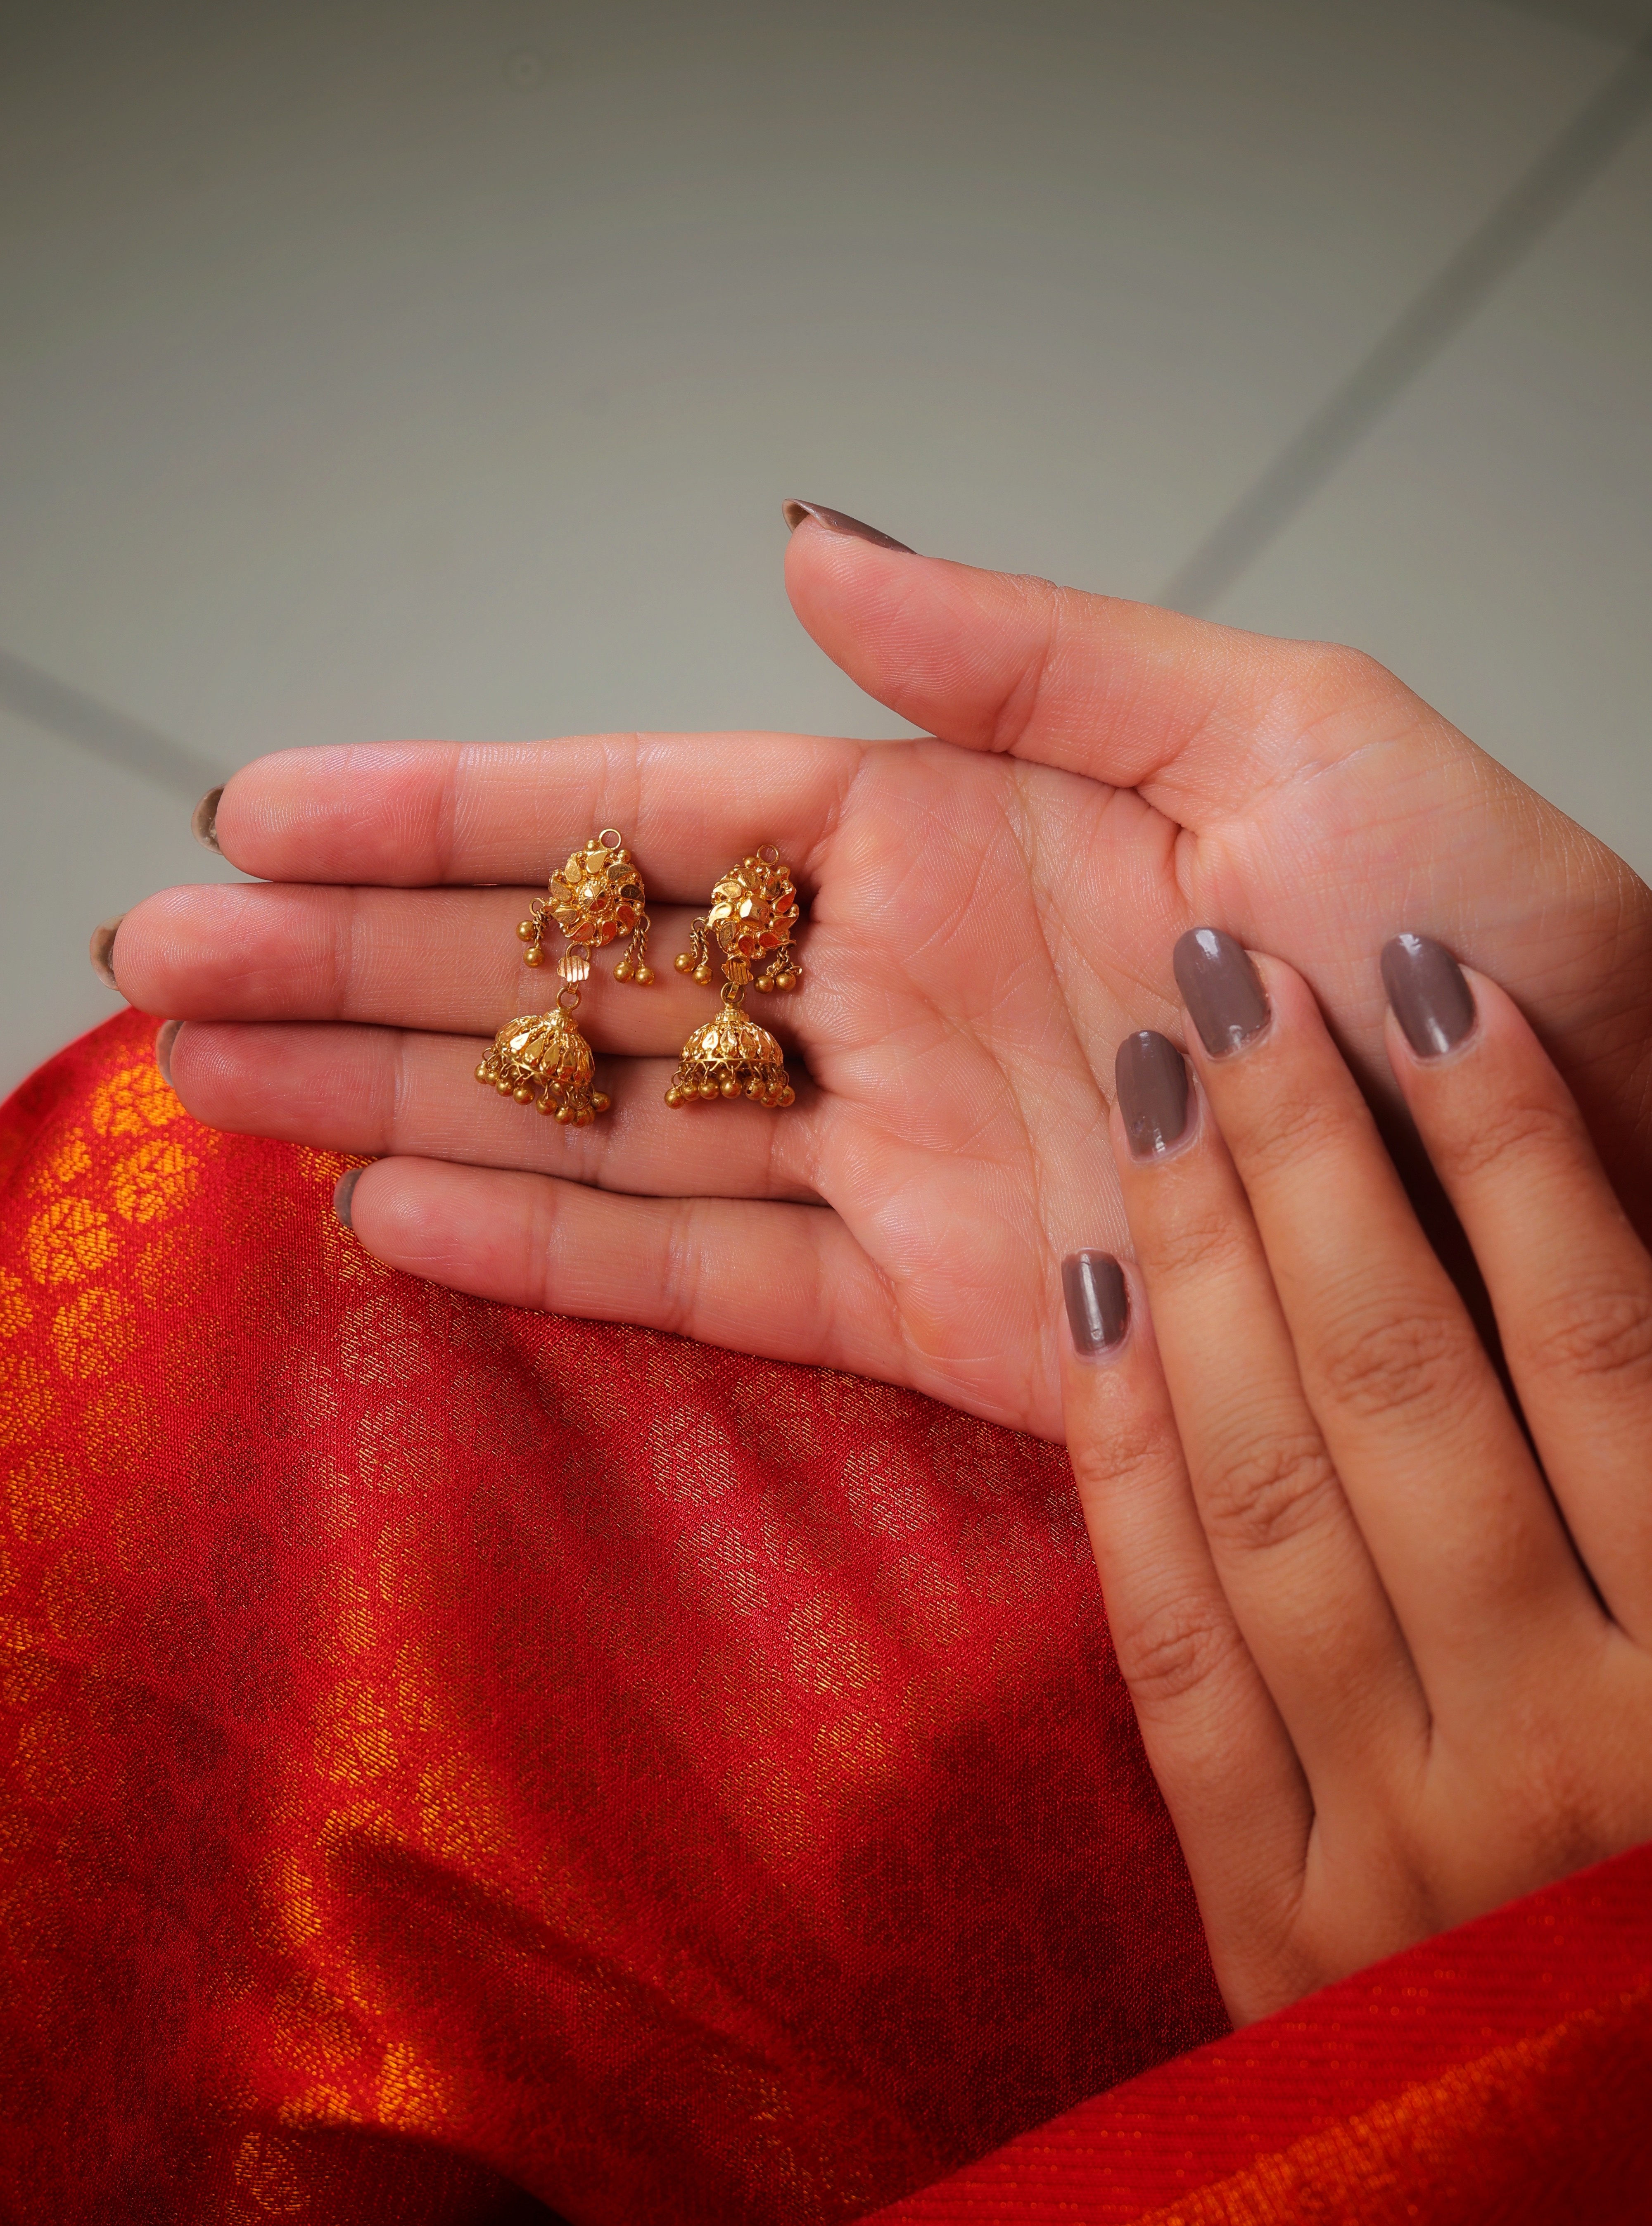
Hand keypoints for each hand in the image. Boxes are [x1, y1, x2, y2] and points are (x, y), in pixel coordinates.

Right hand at [110, 514, 1651, 1440]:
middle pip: (572, 965)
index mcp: (955, 827)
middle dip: (358, 962)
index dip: (445, 809)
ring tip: (221, 1086)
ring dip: (406, 1098)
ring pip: (598, 1119)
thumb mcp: (1284, 729)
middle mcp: (896, 985)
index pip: (638, 807)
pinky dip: (555, 1252)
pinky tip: (406, 1216)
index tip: (269, 809)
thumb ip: (1028, 648)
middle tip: (165, 961)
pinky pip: (708, 1273)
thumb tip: (812, 544)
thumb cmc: (1485, 941)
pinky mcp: (943, 1308)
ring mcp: (901, 1149)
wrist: (1599, 1167)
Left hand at [1064, 928, 1651, 2021]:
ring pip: (1277, 1491)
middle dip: (1316, 1161)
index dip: (1521, 1150)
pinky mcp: (1276, 1921)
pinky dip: (1129, 1476)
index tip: (1438, 986)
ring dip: (1206, 1268)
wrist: (1605, 2186)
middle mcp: (1567, 1735)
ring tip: (1153, 1088)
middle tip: (1230, 984)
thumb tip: (1639, 1283)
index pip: (1606, 1348)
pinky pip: (1183, 1660)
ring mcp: (1407, 1834)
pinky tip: (1093, 1311)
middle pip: (1411, 1383)